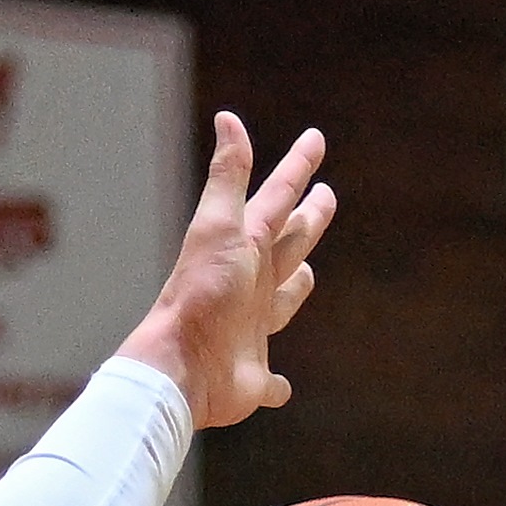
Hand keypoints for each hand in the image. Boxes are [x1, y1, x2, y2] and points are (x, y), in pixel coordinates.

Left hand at [121, 115, 334, 431]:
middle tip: (324, 198)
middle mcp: (251, 285)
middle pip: (287, 244)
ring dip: (296, 287)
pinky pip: (273, 380)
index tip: (314, 140)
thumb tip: (227, 117)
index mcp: (245, 248)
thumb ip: (227, 176)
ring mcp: (252, 330)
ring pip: (283, 301)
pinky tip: (283, 388)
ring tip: (306, 272)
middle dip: (306, 220)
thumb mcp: (217, 227)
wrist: (181, 365)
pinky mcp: (254, 376)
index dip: (296, 168)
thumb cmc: (201, 293)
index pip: (278, 198)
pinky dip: (279, 385)